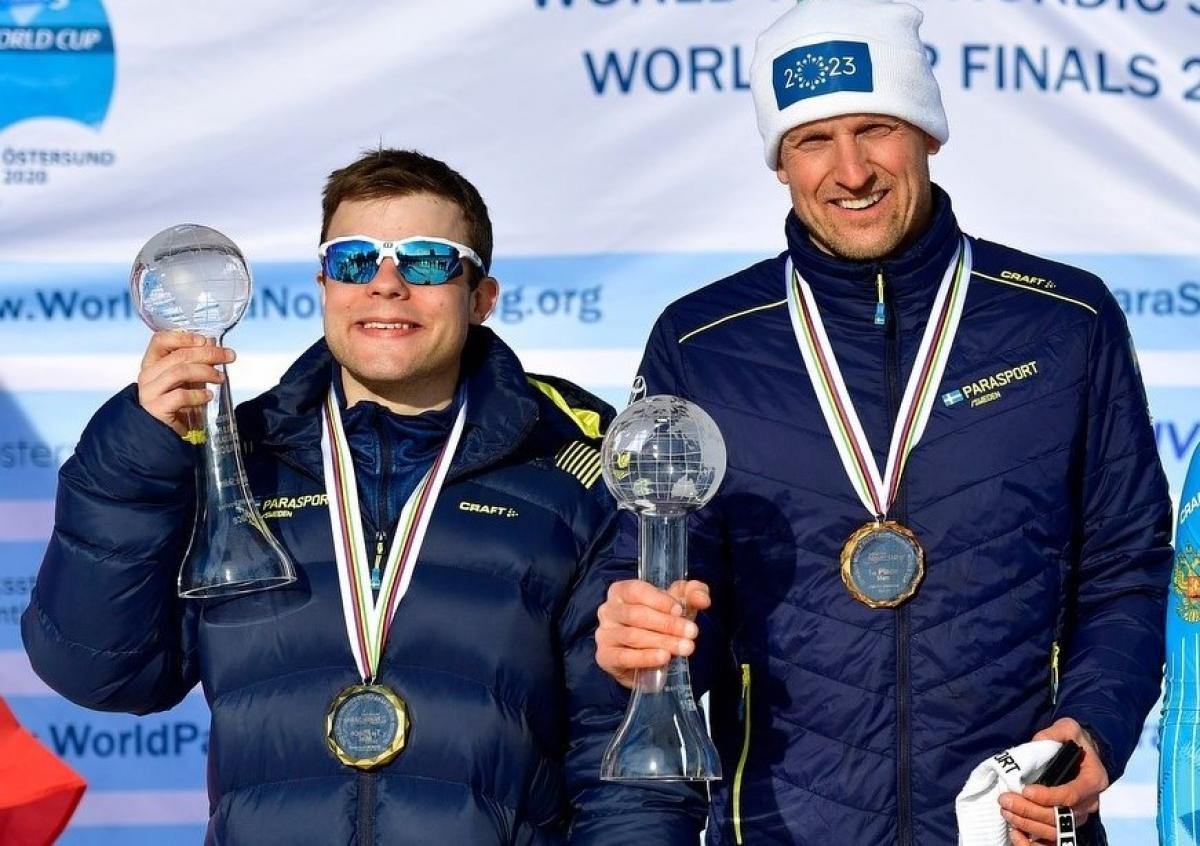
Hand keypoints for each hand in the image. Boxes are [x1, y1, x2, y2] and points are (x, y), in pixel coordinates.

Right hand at [137, 331, 233, 436]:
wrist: (162, 435)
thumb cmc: (177, 404)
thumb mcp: (187, 380)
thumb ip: (196, 362)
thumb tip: (212, 342)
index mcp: (151, 363)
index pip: (160, 340)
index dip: (184, 337)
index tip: (206, 340)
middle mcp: (147, 375)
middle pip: (178, 355)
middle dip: (208, 353)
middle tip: (229, 356)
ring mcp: (149, 392)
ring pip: (180, 372)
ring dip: (206, 372)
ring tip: (220, 377)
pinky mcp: (156, 409)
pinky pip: (180, 396)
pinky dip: (198, 395)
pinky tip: (208, 396)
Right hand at [595, 579, 709, 688]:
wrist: (647, 656)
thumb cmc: (661, 621)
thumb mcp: (679, 603)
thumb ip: (693, 594)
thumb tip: (702, 598)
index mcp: (621, 591)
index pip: (636, 591)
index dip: (659, 600)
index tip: (681, 610)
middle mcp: (607, 610)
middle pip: (637, 614)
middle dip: (668, 624)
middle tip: (692, 633)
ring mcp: (604, 634)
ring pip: (633, 636)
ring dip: (662, 641)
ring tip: (685, 647)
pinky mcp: (605, 656)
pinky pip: (624, 657)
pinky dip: (646, 657)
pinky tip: (664, 657)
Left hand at [1000, 718, 1108, 844]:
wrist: (1084, 754)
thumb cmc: (1075, 741)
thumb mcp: (1068, 728)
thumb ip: (1055, 733)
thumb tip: (1037, 743)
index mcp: (1093, 780)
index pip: (1071, 795)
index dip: (1048, 796)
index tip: (1026, 790)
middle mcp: (1088, 803)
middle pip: (1060, 816)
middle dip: (1029, 810)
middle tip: (1005, 799)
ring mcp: (1077, 817)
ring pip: (1054, 830)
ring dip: (1028, 824)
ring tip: (1006, 810)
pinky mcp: (1066, 823)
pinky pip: (1052, 842)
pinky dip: (1032, 841)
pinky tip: (1015, 832)